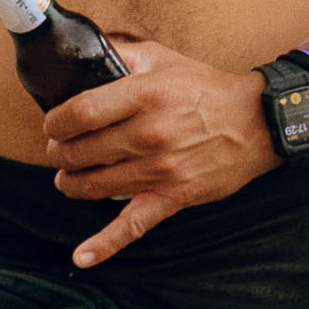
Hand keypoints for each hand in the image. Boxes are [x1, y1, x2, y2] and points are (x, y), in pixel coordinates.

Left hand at [42, 38, 280, 268]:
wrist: (255, 123)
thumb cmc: (205, 88)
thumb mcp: (163, 59)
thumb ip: (121, 54)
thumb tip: (84, 52)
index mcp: (143, 96)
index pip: (80, 113)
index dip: (55, 122)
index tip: (52, 125)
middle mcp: (148, 135)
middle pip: (80, 151)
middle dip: (58, 153)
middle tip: (56, 150)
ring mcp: (159, 171)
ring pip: (95, 185)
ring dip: (70, 183)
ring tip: (67, 177)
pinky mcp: (172, 198)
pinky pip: (132, 226)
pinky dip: (104, 244)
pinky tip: (81, 257)